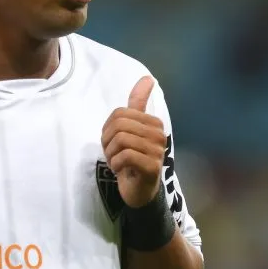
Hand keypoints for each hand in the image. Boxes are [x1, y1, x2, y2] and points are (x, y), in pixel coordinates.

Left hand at [101, 76, 165, 208]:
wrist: (139, 191)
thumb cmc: (133, 159)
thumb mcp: (131, 129)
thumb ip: (138, 103)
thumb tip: (147, 77)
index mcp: (154, 122)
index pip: (119, 114)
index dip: (108, 129)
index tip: (114, 143)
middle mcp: (159, 134)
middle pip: (119, 126)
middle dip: (108, 142)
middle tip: (113, 155)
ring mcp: (157, 151)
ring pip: (121, 140)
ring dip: (111, 155)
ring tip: (118, 163)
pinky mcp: (152, 167)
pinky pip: (125, 156)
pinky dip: (116, 164)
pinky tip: (121, 170)